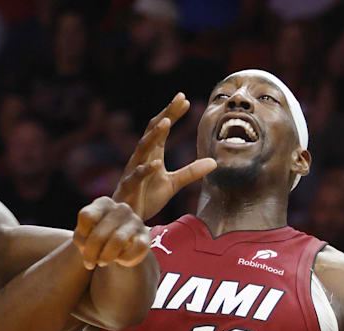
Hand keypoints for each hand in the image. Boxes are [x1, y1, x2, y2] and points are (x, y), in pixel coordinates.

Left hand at [72, 197, 150, 269]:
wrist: (118, 248)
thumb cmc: (97, 239)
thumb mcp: (83, 236)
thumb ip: (81, 238)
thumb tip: (90, 246)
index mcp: (104, 203)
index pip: (86, 216)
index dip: (81, 234)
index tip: (83, 241)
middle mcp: (121, 208)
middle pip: (98, 234)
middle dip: (91, 254)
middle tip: (89, 263)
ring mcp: (135, 221)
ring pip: (117, 241)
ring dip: (105, 257)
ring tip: (102, 263)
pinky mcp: (146, 236)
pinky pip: (135, 250)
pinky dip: (124, 259)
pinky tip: (120, 260)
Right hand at [113, 92, 216, 220]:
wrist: (129, 218)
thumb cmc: (147, 197)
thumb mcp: (173, 184)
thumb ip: (191, 172)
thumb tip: (214, 162)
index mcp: (152, 153)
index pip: (162, 129)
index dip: (172, 113)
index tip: (185, 100)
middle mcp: (142, 157)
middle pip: (153, 131)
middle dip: (165, 115)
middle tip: (178, 100)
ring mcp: (134, 170)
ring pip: (143, 148)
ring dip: (154, 135)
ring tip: (166, 122)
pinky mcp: (129, 186)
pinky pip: (137, 175)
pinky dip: (146, 168)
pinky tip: (156, 163)